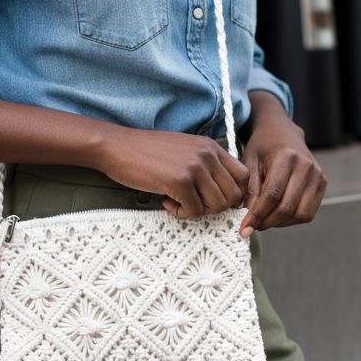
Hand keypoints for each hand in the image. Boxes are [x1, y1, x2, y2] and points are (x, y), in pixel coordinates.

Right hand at [97, 127, 249, 217]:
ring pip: (217, 205)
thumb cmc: (147, 152)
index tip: (214, 200)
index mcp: (210, 147)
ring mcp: (194, 167)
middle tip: (194, 204)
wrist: (117, 147)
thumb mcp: (184, 150)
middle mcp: (207, 155)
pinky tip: (166, 202)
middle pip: (233, 194)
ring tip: (179, 203)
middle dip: (216, 207)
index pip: (242, 176)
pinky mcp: (179, 181)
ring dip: (199, 211)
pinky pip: (195, 211)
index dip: (233, 194)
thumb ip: (204, 165)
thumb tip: (223, 193)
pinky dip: (181, 213)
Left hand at [238, 94, 326, 235]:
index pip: (272, 194)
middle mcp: (306, 166)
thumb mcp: (249, 162)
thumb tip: (247, 218)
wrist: (283, 132)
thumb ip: (249, 189)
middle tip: (252, 228)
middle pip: (287, 207)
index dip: (257, 215)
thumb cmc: (262, 147)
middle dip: (267, 222)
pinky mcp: (322, 183)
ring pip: (300, 213)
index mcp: (286, 157)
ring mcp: (317, 175)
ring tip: (263, 221)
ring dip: (279, 223)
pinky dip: (292, 220)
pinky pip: (308, 212)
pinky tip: (277, 216)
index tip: (244, 229)